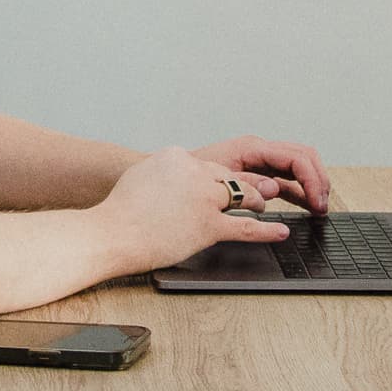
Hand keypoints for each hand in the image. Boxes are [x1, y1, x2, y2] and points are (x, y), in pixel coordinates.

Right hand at [93, 148, 289, 273]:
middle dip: (245, 185)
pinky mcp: (209, 225)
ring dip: (256, 201)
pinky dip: (266, 231)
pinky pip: (245, 227)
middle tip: (258, 192)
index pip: (208, 165)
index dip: (216, 179)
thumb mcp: (141, 176)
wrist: (111, 233)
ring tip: (264, 206)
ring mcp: (204, 198)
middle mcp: (195, 172)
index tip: (221, 186)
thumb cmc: (119, 212)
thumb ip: (163, 172)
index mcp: (177, 157)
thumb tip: (174, 180)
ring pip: (242, 195)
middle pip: (229, 176)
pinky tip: (279, 231)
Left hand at [192, 135, 329, 213]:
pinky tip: (306, 205)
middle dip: (318, 179)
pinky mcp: (258, 173)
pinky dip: (300, 190)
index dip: (312, 179)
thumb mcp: (219, 183)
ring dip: (312, 185)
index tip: (318, 201)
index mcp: (252, 148)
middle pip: (303, 156)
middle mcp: (259, 150)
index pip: (296, 157)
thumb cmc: (191, 179)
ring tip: (319, 208)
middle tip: (322, 205)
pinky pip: (287, 178)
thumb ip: (247, 185)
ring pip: (298, 166)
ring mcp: (260, 160)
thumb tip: (274, 187)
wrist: (173, 181)